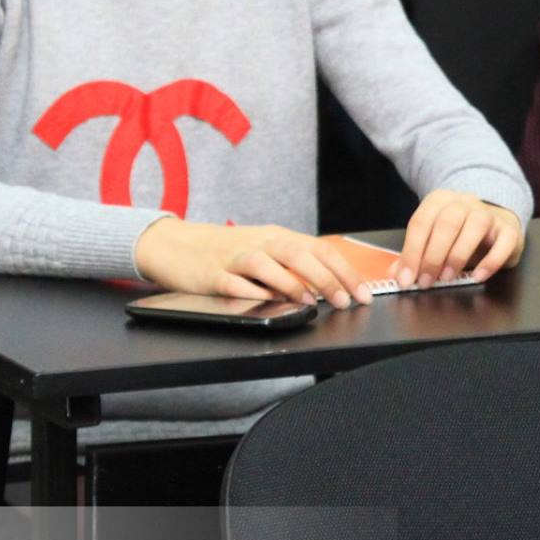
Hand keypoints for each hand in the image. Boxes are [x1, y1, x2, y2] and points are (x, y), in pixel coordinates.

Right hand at [134, 220, 369, 308]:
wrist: (176, 245)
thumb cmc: (227, 251)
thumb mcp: (264, 250)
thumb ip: (293, 265)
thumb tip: (330, 286)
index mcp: (277, 237)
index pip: (320, 249)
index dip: (344, 271)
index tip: (363, 293)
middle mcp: (260, 243)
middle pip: (299, 255)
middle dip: (327, 279)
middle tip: (347, 300)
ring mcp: (235, 257)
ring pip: (268, 264)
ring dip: (292, 284)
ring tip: (311, 301)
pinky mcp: (212, 275)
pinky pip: (235, 284)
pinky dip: (253, 292)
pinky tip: (268, 302)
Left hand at [395, 191, 523, 287]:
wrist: (496, 222)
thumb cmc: (461, 235)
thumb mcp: (434, 241)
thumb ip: (416, 255)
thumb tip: (397, 274)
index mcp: (440, 201)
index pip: (421, 222)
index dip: (411, 251)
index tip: (405, 278)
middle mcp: (465, 202)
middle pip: (447, 222)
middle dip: (433, 255)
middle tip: (425, 281)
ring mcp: (489, 214)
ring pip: (475, 226)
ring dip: (458, 254)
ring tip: (448, 278)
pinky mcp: (509, 230)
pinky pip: (504, 242)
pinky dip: (491, 261)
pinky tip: (479, 276)